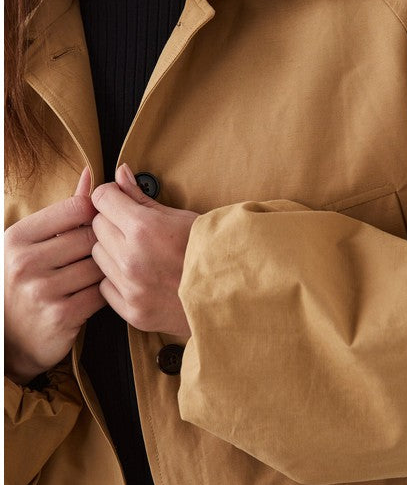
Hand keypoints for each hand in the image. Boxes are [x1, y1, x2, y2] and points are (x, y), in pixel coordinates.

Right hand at [4, 166, 105, 385]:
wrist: (10, 338)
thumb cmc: (25, 281)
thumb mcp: (32, 242)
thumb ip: (65, 210)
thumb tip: (90, 174)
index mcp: (17, 237)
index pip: (76, 208)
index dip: (95, 215)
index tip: (98, 224)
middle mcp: (26, 262)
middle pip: (90, 237)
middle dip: (103, 244)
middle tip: (104, 252)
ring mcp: (43, 290)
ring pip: (100, 266)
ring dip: (106, 269)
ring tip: (99, 273)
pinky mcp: (61, 316)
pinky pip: (102, 293)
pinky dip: (106, 292)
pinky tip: (97, 292)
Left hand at [90, 164, 198, 336]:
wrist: (233, 294)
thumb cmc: (210, 250)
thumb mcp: (180, 216)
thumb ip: (142, 197)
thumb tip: (120, 172)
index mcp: (145, 229)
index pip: (101, 199)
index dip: (111, 196)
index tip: (120, 201)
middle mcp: (132, 259)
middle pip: (96, 227)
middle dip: (111, 222)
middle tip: (134, 229)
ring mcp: (131, 288)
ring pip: (98, 257)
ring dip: (112, 252)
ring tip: (140, 255)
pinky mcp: (133, 311)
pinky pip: (105, 287)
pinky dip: (117, 281)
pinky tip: (141, 277)